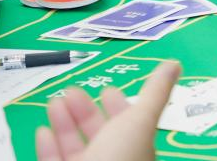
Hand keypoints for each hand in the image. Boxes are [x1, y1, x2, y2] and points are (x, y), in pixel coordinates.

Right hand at [35, 61, 180, 160]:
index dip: (119, 106)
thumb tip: (173, 64)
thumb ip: (155, 92)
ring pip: (74, 148)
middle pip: (99, 135)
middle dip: (85, 111)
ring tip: (55, 103)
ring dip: (64, 124)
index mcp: (136, 149)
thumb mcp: (140, 120)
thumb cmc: (119, 160)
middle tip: (71, 92)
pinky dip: (48, 147)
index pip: (129, 125)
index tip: (107, 89)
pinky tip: (42, 130)